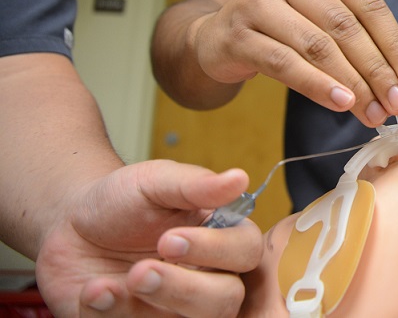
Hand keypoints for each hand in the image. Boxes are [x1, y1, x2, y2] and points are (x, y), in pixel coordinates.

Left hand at [34, 160, 263, 317]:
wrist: (68, 228)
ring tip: (104, 285)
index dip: (216, 250)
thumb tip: (239, 178)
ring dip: (142, 308)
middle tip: (140, 270)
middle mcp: (209, 278)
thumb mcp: (154, 182)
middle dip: (184, 289)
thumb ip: (195, 184)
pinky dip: (109, 315)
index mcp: (221, 238)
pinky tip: (92, 292)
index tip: (169, 240)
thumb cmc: (122, 201)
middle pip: (226, 300)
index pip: (246, 251)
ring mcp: (176, 309)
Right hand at [189, 0, 397, 124]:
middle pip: (345, 27)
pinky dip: (317, 85)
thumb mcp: (319, 20)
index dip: (395, 43)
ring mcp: (258, 0)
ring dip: (351, 83)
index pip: (368, 5)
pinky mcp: (236, 32)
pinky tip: (340, 102)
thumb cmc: (281, 29)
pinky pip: (285, 62)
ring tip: (372, 111)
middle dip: (376, 69)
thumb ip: (357, 40)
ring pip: (317, 45)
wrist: (214, 37)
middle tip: (396, 103)